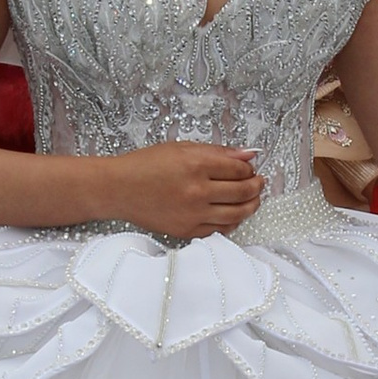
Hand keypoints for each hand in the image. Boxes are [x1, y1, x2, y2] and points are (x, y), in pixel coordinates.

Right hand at [106, 142, 266, 241]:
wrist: (119, 189)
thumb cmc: (146, 165)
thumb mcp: (182, 148)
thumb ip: (217, 152)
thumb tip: (248, 155)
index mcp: (196, 164)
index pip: (239, 170)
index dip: (249, 169)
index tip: (250, 168)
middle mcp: (197, 191)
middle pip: (243, 192)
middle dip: (256, 186)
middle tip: (258, 182)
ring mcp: (193, 214)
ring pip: (237, 214)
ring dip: (251, 206)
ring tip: (253, 199)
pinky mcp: (187, 230)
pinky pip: (221, 230)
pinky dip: (233, 222)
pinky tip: (234, 214)